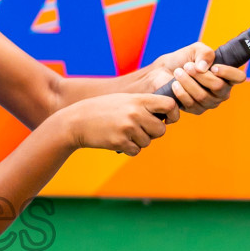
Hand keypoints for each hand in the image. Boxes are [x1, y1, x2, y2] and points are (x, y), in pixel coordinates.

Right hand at [60, 93, 177, 156]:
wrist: (77, 121)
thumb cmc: (103, 110)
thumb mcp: (124, 99)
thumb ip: (144, 105)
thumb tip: (167, 117)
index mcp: (138, 100)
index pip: (170, 105)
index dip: (172, 114)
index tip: (167, 118)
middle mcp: (135, 113)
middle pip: (161, 130)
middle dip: (153, 132)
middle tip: (139, 129)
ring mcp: (128, 128)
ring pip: (148, 142)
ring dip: (139, 141)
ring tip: (123, 132)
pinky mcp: (120, 142)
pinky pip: (136, 151)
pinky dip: (129, 149)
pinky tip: (117, 140)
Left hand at [138, 42, 246, 113]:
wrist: (163, 71)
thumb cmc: (183, 60)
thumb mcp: (196, 50)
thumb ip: (205, 53)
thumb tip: (204, 67)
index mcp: (226, 76)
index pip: (238, 77)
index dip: (228, 72)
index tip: (214, 67)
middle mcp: (221, 91)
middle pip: (219, 86)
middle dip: (201, 75)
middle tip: (188, 66)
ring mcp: (209, 102)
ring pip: (203, 96)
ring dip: (189, 82)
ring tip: (178, 72)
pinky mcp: (196, 110)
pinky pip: (192, 104)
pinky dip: (182, 92)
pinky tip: (175, 84)